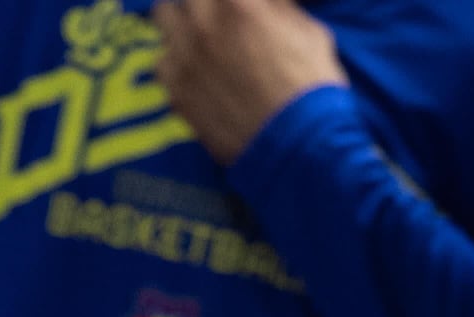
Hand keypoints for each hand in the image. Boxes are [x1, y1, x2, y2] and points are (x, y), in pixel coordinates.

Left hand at [152, 0, 347, 166]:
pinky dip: (175, 62)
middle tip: (213, 14)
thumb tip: (264, 2)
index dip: (223, 1)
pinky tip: (194, 72)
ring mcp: (184, 58)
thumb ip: (277, 7)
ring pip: (164, 19)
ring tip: (198, 38)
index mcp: (238, 3)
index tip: (231, 7)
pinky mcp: (176, 92)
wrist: (296, 145)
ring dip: (180, 24)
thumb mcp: (308, 30)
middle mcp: (203, 24)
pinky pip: (162, 64)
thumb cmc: (311, 85)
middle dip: (198, 3)